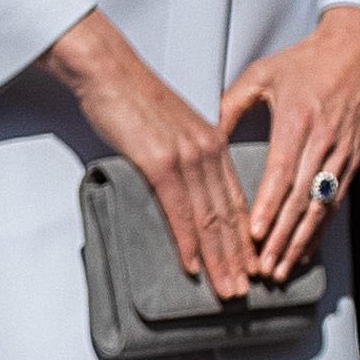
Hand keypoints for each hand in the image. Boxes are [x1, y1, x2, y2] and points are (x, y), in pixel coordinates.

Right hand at [45, 9, 253, 300]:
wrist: (107, 69)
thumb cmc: (133, 97)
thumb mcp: (172, 128)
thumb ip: (186, 156)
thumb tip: (186, 188)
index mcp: (213, 143)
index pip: (235, 199)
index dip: (245, 237)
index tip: (252, 264)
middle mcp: (207, 150)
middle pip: (228, 214)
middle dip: (238, 258)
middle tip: (245, 290)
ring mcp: (186, 157)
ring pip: (209, 218)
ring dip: (219, 259)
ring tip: (225, 287)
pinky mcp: (159, 161)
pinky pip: (179, 209)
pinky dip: (188, 241)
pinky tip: (192, 264)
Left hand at [222, 5, 359, 282]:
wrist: (358, 51)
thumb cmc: (308, 61)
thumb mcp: (262, 75)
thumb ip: (230, 106)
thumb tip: (203, 135)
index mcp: (298, 119)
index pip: (282, 171)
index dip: (269, 205)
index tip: (255, 232)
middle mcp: (322, 140)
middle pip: (300, 199)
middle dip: (281, 237)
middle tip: (263, 267)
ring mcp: (341, 153)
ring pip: (320, 207)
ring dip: (300, 242)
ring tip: (282, 268)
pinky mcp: (352, 160)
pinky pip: (335, 203)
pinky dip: (319, 230)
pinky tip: (305, 250)